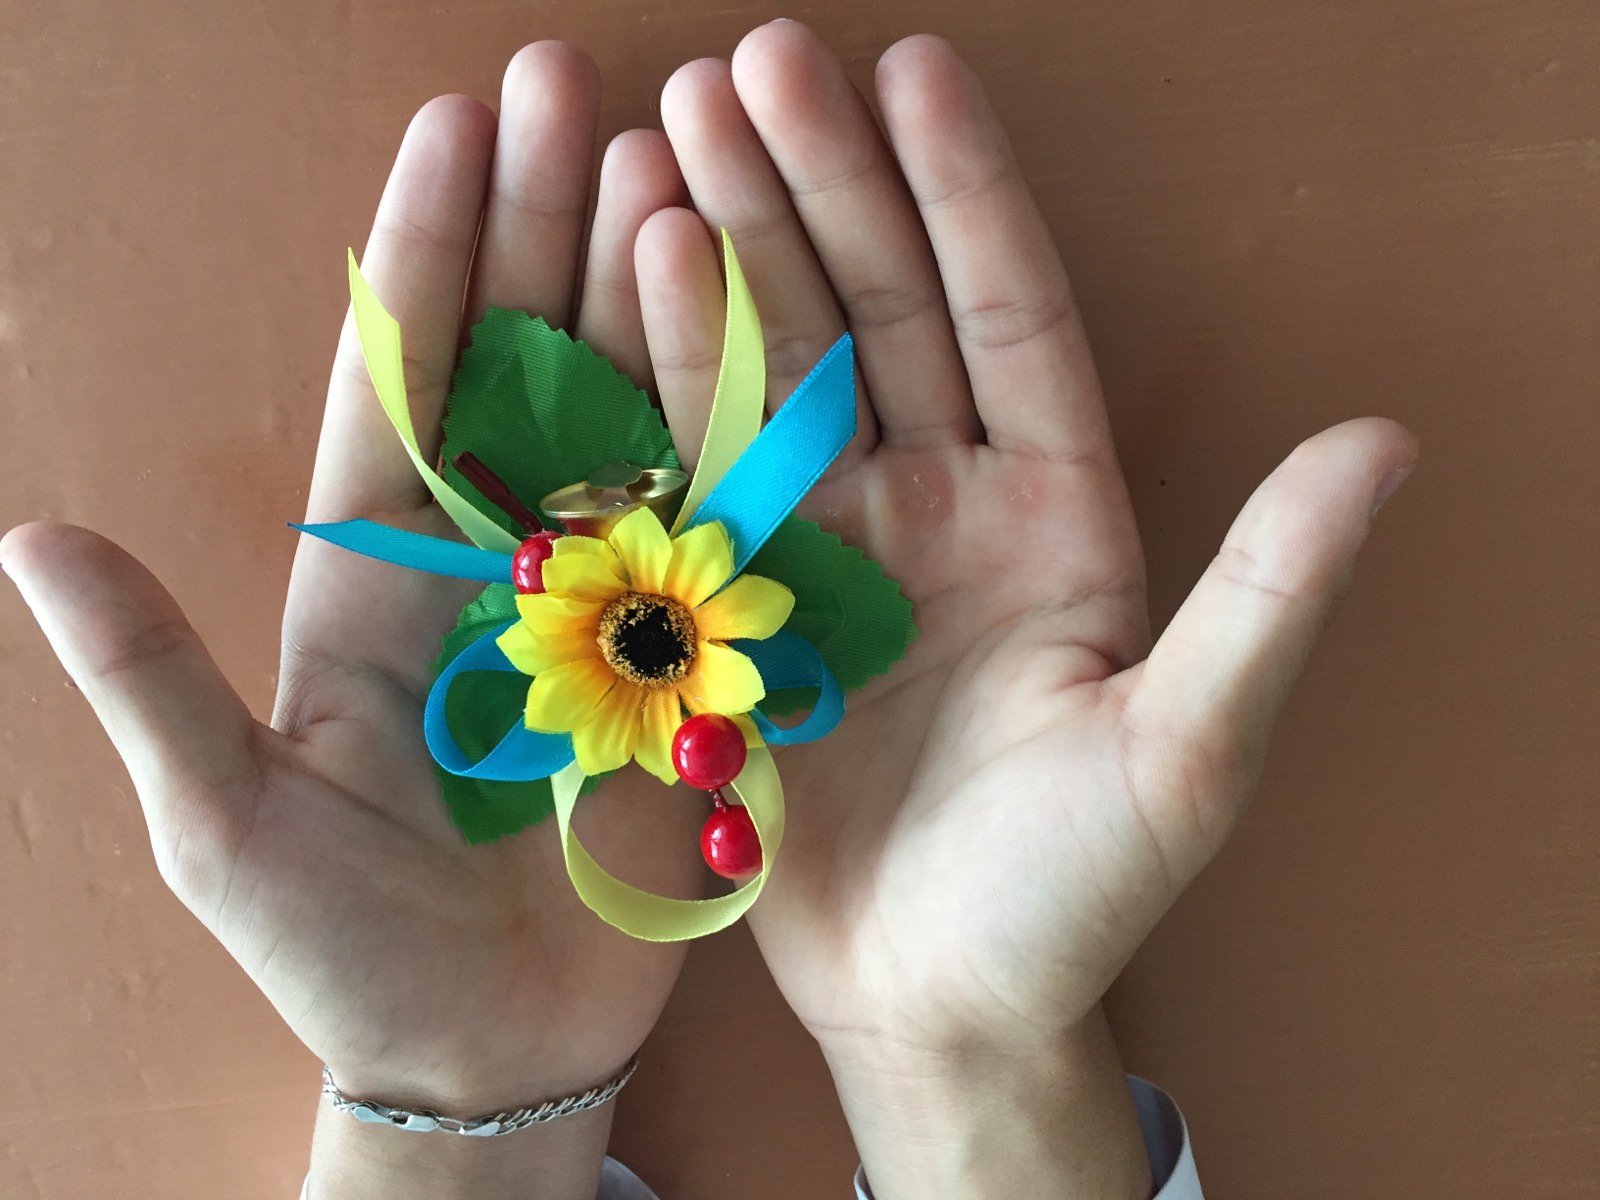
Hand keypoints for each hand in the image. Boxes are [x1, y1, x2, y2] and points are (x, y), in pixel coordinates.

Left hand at [3, 44, 697, 1198]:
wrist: (486, 1056)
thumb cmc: (345, 954)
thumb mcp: (227, 827)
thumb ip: (152, 684)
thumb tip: (31, 540)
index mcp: (371, 584)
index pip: (399, 388)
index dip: (426, 257)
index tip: (456, 121)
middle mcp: (488, 569)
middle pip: (519, 368)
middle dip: (542, 226)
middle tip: (579, 92)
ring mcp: (595, 607)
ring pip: (622, 422)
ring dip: (644, 296)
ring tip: (674, 167)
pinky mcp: (680, 661)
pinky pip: (706, 531)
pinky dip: (729, 432)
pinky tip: (755, 333)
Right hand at [637, 22, 1417, 1196]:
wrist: (937, 1000)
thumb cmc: (1075, 890)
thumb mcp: (1189, 744)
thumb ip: (1271, 590)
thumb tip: (1387, 438)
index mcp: (1058, 511)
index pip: (1011, 316)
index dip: (964, 194)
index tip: (913, 69)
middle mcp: (943, 503)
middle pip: (879, 311)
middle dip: (821, 183)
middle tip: (753, 62)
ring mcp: (832, 543)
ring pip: (780, 365)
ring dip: (731, 244)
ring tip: (667, 124)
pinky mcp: (741, 600)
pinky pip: (701, 463)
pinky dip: (667, 365)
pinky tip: (634, 262)